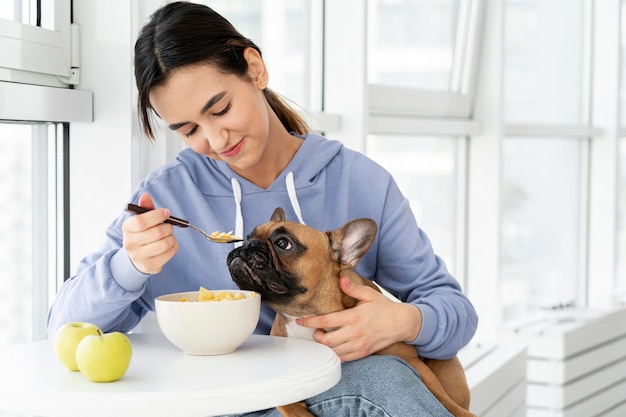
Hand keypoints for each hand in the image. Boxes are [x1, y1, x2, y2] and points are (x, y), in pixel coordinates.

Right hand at [122, 193, 178, 274]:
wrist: (137, 257)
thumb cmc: (142, 234)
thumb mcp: (141, 220)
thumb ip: (145, 207)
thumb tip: (145, 196)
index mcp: (127, 228)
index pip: (141, 221)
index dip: (157, 215)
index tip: (166, 212)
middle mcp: (130, 243)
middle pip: (157, 232)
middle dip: (168, 227)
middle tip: (169, 226)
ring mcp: (138, 256)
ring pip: (165, 243)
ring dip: (172, 237)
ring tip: (169, 235)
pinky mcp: (149, 266)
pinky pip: (169, 253)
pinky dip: (174, 246)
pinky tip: (170, 244)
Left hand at [297, 276, 422, 361]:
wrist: (402, 323)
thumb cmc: (384, 308)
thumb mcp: (369, 294)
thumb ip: (353, 288)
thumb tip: (341, 279)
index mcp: (353, 317)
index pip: (326, 322)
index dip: (310, 321)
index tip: (300, 320)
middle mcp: (355, 333)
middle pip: (326, 341)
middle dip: (316, 336)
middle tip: (315, 331)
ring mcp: (359, 345)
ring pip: (333, 352)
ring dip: (324, 347)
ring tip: (323, 339)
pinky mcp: (363, 353)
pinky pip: (343, 359)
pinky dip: (334, 355)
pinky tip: (332, 348)